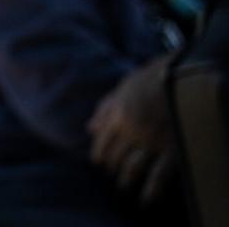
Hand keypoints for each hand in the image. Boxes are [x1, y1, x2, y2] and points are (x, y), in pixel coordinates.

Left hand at [87, 55, 175, 203]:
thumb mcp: (124, 87)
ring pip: (133, 166)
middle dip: (112, 166)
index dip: (99, 154)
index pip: (102, 142)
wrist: (183, 75)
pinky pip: (160, 173)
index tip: (98, 162)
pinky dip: (152, 189)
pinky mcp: (172, 147)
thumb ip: (105, 108)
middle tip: (113, 173)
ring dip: (126, 178)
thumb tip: (88, 128)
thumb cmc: (152, 78)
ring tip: (124, 185)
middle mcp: (132, 129)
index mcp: (118, 114)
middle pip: (116, 156)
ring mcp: (152, 140)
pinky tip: (146, 198)